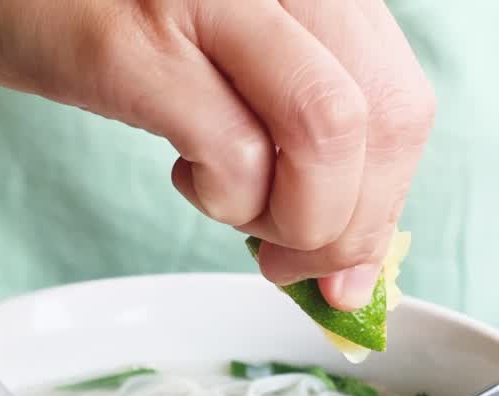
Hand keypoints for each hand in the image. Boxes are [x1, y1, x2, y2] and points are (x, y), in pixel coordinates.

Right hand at [0, 0, 433, 309]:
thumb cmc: (95, 11)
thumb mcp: (223, 45)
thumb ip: (293, 116)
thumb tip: (347, 240)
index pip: (402, 99)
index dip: (389, 200)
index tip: (351, 263)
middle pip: (385, 118)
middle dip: (351, 226)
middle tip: (296, 267)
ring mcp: (210, 1)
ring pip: (326, 132)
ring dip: (297, 219)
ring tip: (242, 221)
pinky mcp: (136, 45)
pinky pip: (231, 151)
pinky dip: (224, 198)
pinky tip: (186, 175)